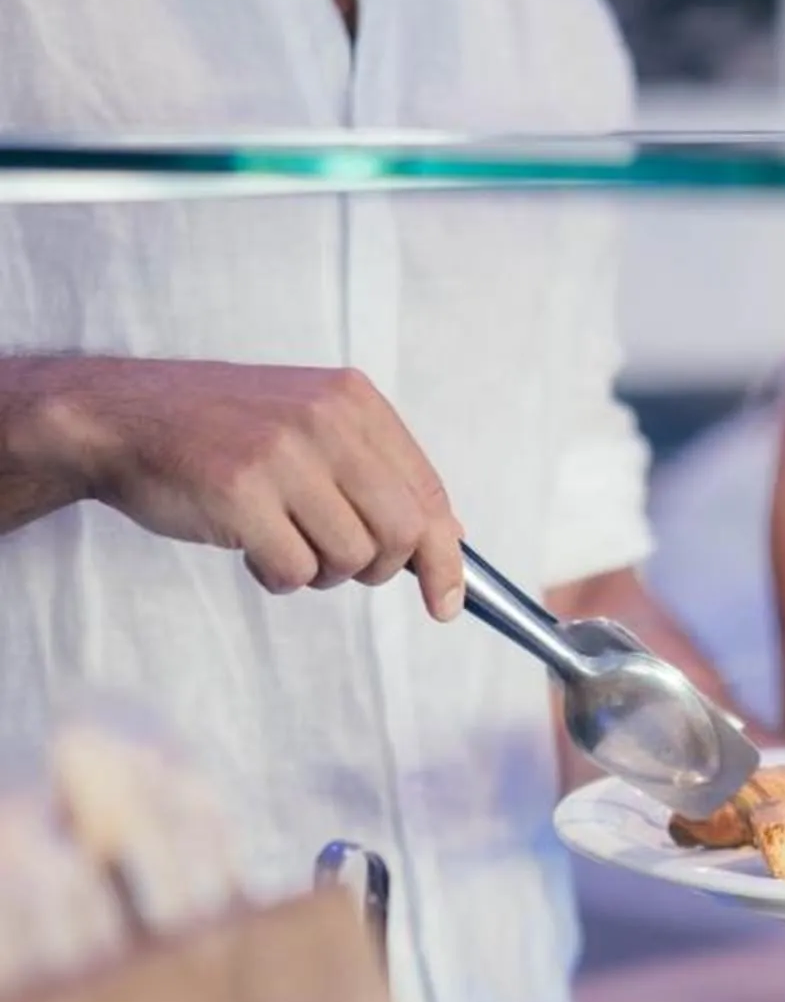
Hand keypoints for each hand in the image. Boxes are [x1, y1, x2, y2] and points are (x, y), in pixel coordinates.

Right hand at [22, 357, 463, 620]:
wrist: (120, 416)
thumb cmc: (220, 431)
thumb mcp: (309, 426)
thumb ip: (377, 473)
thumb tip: (447, 537)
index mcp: (353, 400)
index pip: (427, 492)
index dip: (443, 557)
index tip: (444, 601)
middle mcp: (326, 420)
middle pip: (401, 534)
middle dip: (378, 569)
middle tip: (338, 565)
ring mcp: (282, 455)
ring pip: (350, 558)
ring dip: (319, 571)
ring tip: (281, 542)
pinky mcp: (240, 493)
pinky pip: (294, 571)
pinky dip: (276, 577)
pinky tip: (249, 548)